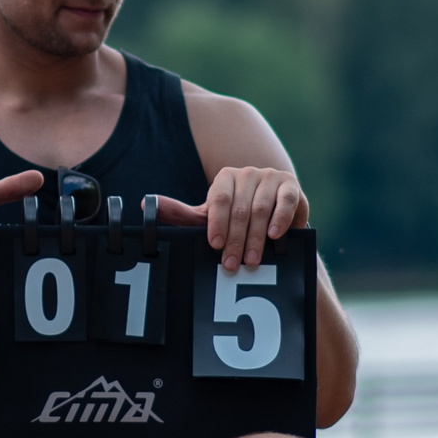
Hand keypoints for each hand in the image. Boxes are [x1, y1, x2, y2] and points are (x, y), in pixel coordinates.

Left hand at [156, 167, 307, 272]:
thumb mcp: (208, 218)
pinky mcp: (292, 186)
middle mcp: (248, 173)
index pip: (219, 199)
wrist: (273, 219)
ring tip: (251, 260)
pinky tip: (275, 236)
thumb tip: (145, 204)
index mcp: (225, 178)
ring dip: (256, 238)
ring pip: (261, 209)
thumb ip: (181, 213)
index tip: (214, 245)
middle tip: (231, 264)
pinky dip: (280, 219)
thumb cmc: (235, 219)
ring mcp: (271, 178)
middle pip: (240, 209)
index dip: (217, 223)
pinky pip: (286, 201)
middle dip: (235, 240)